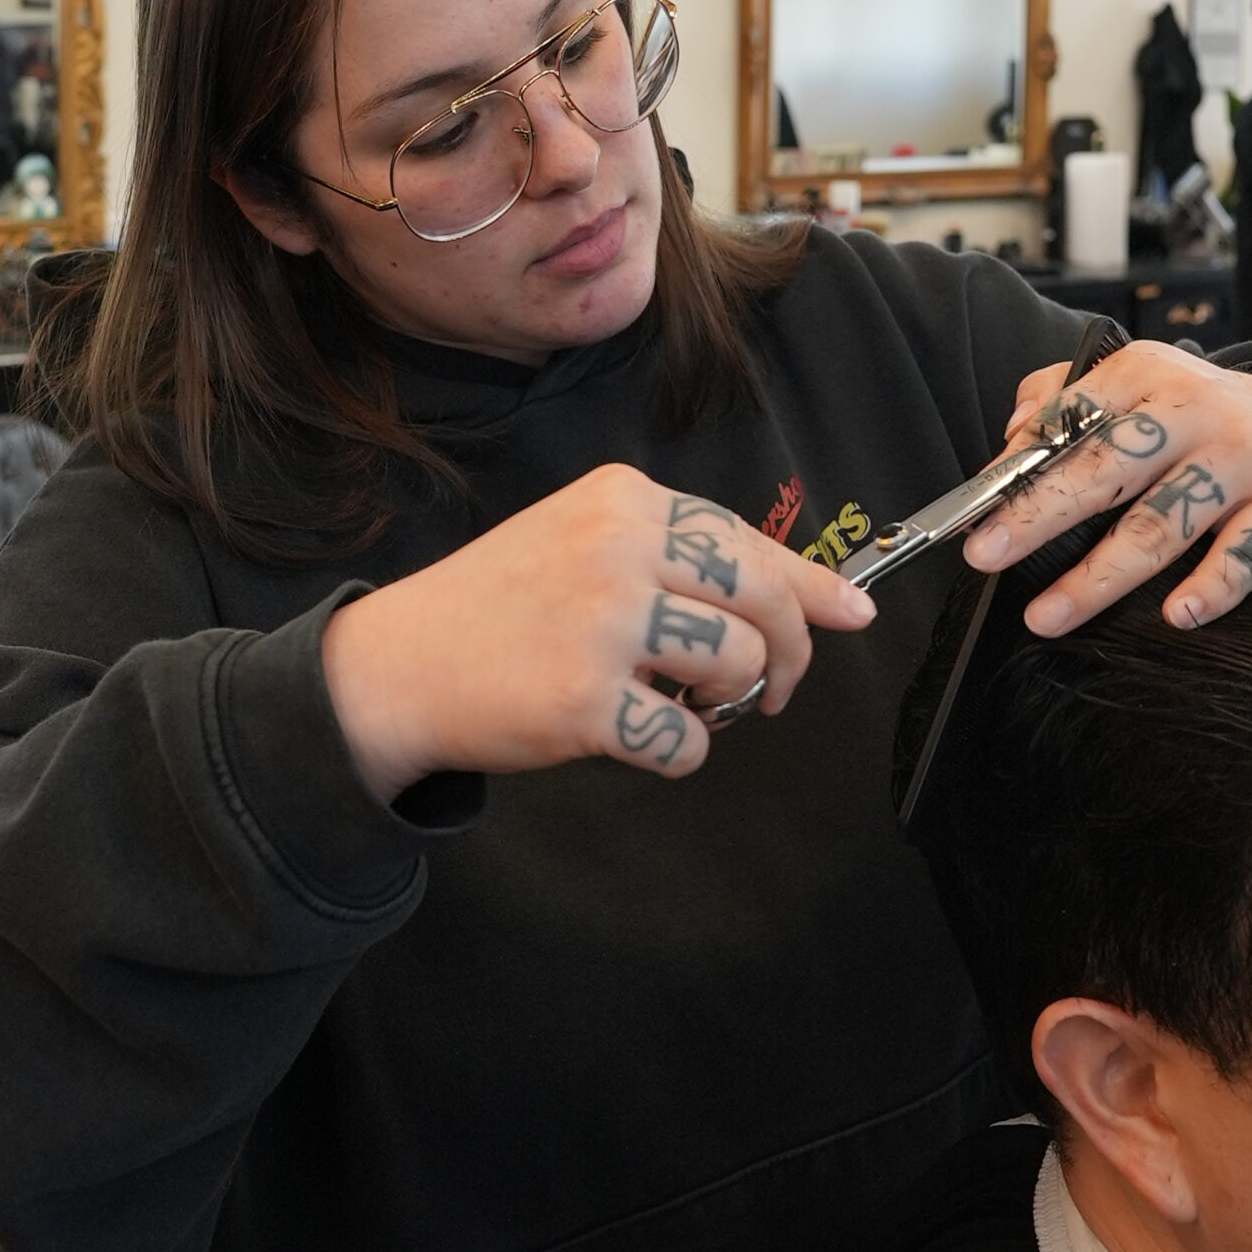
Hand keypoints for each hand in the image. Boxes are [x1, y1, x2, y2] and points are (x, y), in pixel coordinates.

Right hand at [320, 463, 875, 798]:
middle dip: (790, 651)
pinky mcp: (586, 699)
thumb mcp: (581, 540)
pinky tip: (639, 735)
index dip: (810, 585)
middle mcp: (618, 548)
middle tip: (773, 687)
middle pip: (762, 597)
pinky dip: (680, 752)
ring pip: (737, 665)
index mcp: (622, 499)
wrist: (400, 663)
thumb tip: (818, 595)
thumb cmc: (501, 605)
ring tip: (683, 702)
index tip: (851, 613)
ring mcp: (603, 622)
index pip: (746, 538)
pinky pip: (687, 741)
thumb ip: (680, 557)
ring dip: (727, 701)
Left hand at [962, 343, 1251, 636]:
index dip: (1020, 464)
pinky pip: (1246, 554)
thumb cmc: (1191, 413)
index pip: (1071, 417)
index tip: (976, 508)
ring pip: (1162, 524)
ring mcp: (1241, 459)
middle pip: (1107, 468)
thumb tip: (1012, 437)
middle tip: (985, 554)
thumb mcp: (1131, 382)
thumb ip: (1062, 399)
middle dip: (1039, 515)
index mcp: (1143, 374)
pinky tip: (1176, 616)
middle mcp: (1193, 412)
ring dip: (1099, 577)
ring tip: (1046, 615)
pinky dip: (1213, 587)